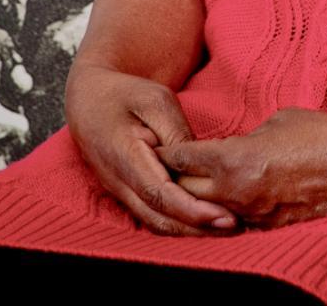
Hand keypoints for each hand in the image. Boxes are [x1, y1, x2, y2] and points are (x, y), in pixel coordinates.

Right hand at [65, 61, 236, 234]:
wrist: (90, 100)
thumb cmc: (126, 95)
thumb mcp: (156, 101)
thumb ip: (176, 134)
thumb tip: (199, 164)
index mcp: (124, 157)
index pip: (159, 194)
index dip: (191, 210)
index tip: (222, 215)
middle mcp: (119, 183)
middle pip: (159, 218)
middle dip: (197, 228)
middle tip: (235, 226)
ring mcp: (121, 192)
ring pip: (156, 222)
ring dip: (190, 230)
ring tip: (227, 226)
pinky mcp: (128, 194)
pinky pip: (153, 215)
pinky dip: (179, 222)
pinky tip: (205, 220)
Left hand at [155, 106, 326, 230]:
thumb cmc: (322, 134)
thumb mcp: (276, 122)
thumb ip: (245, 138)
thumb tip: (233, 146)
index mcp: (235, 160)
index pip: (183, 159)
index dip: (168, 150)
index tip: (158, 144)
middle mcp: (237, 194)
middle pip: (185, 194)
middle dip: (173, 180)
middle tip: (165, 168)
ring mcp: (253, 216)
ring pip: (207, 213)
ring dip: (196, 200)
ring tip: (188, 186)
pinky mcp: (269, 228)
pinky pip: (235, 221)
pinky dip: (224, 211)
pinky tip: (223, 200)